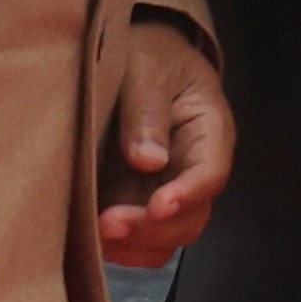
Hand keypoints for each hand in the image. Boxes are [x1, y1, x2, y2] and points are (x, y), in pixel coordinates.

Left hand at [98, 27, 235, 268]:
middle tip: (108, 223)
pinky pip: (138, 242)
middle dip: (152, 229)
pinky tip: (89, 239)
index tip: (157, 207)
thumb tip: (148, 161)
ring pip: (166, 239)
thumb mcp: (146, 66)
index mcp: (208, 131)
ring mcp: (165, 191)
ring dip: (133, 245)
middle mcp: (193, 170)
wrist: (131, 54)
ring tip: (94, 236)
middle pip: (191, 218)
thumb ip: (147, 110)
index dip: (187, 195)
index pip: (211, 173)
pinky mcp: (136, 203)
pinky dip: (118, 249)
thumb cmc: (146, 52)